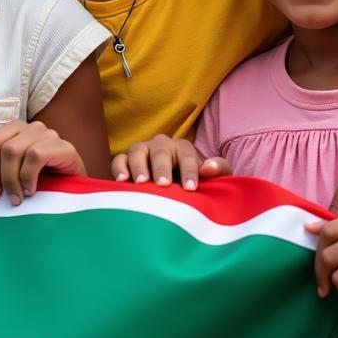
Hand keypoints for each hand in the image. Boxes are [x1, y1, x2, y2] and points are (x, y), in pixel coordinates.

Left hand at [0, 120, 84, 205]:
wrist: (77, 189)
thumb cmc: (43, 183)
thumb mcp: (16, 173)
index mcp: (16, 130)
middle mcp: (31, 127)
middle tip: (5, 197)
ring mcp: (48, 134)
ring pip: (13, 150)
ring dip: (12, 179)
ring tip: (19, 197)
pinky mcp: (64, 147)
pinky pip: (35, 156)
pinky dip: (29, 176)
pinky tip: (33, 190)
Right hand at [111, 134, 231, 187]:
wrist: (175, 191)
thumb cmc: (195, 184)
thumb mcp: (213, 179)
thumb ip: (218, 170)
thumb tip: (209, 167)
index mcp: (183, 148)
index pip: (187, 156)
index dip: (190, 171)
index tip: (190, 189)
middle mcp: (161, 146)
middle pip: (160, 151)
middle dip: (162, 168)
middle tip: (163, 184)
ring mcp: (142, 151)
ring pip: (137, 150)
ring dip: (138, 166)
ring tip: (141, 183)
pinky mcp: (126, 161)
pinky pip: (119, 159)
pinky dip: (119, 168)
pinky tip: (122, 182)